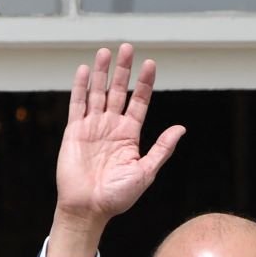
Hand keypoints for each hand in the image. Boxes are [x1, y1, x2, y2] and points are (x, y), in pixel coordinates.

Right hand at [50, 44, 184, 256]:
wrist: (88, 209)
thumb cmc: (117, 197)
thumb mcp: (145, 172)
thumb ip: (161, 149)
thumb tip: (181, 128)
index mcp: (129, 135)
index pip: (139, 102)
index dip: (145, 83)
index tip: (150, 64)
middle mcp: (111, 127)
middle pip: (119, 91)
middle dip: (123, 70)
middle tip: (127, 47)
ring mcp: (92, 127)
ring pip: (98, 93)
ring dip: (103, 72)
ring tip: (106, 51)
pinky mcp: (74, 132)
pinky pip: (77, 105)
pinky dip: (81, 87)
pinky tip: (86, 70)